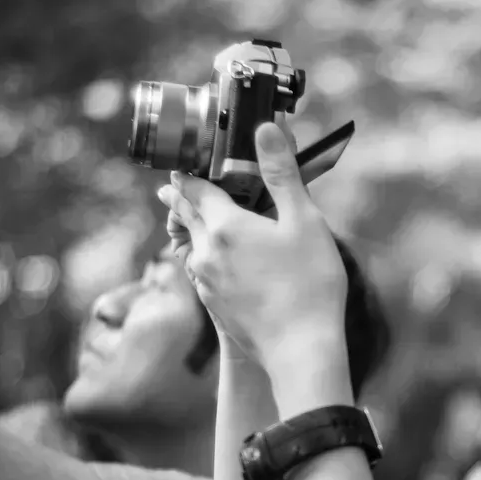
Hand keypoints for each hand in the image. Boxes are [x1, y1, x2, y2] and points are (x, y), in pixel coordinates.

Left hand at [158, 122, 347, 379]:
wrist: (300, 351)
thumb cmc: (310, 285)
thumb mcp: (304, 221)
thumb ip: (282, 173)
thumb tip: (266, 128)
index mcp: (225, 227)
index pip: (196, 190)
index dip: (188, 174)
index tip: (179, 165)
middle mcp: (207, 254)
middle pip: (186, 219)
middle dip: (180, 200)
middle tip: (169, 189)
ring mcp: (207, 284)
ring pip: (192, 248)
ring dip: (190, 231)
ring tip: (189, 223)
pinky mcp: (215, 308)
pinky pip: (202, 274)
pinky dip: (204, 259)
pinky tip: (212, 264)